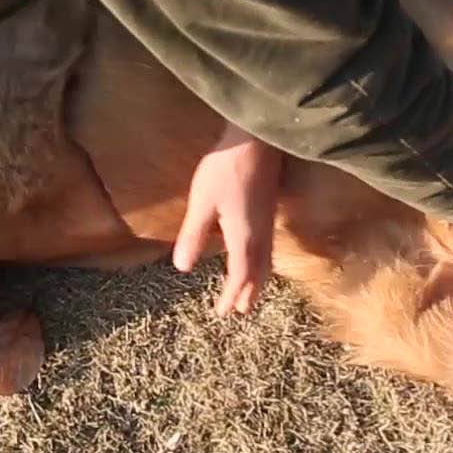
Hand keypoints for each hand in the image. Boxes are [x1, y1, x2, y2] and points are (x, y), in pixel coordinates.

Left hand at [173, 122, 283, 315]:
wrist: (256, 139)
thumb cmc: (226, 169)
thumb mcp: (202, 203)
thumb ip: (194, 235)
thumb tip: (182, 268)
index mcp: (244, 238)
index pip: (239, 276)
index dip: (231, 296)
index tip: (223, 312)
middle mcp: (261, 235)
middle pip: (259, 272)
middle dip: (250, 292)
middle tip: (242, 310)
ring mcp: (268, 221)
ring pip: (267, 260)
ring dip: (259, 279)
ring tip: (252, 289)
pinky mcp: (270, 209)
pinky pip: (269, 247)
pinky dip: (263, 262)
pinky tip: (257, 253)